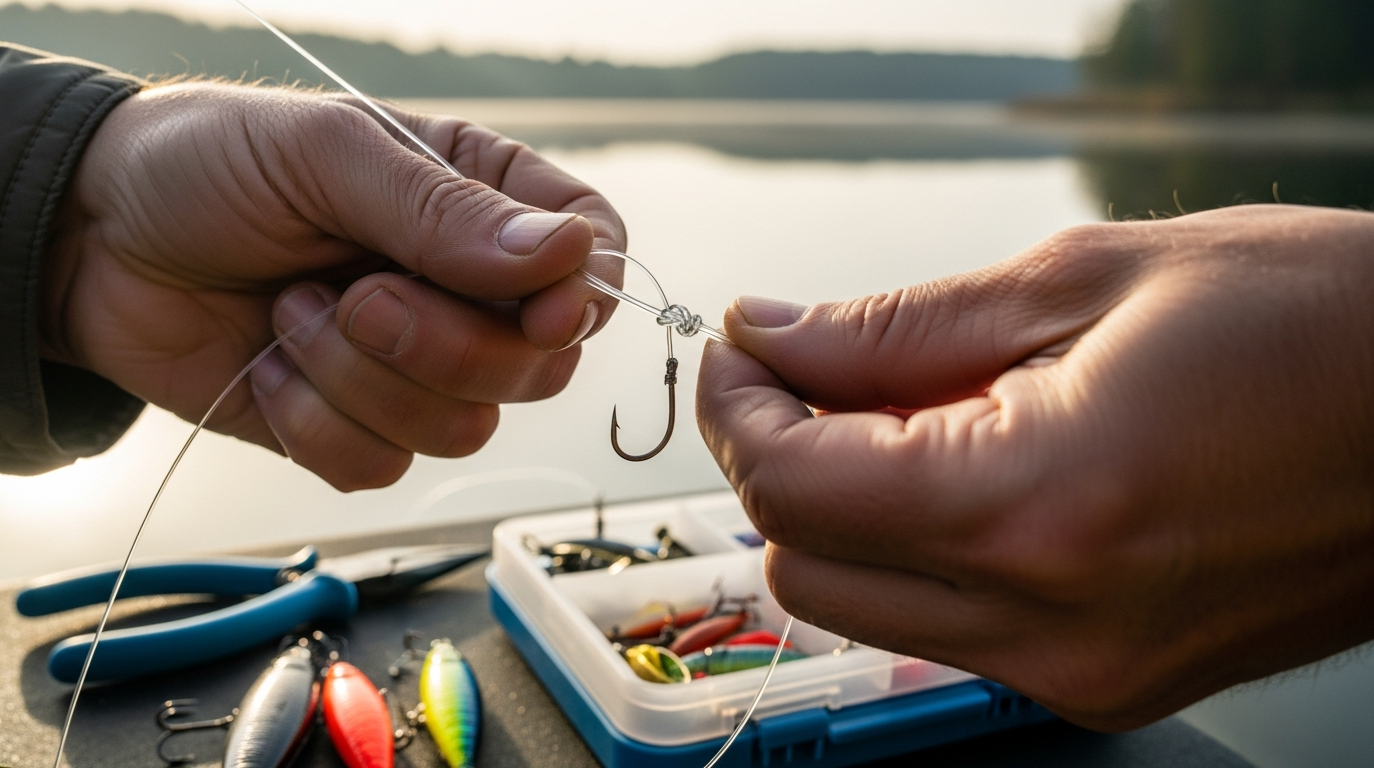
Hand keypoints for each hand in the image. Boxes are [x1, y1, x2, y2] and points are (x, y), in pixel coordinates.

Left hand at [43, 83, 623, 489]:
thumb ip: (445, 210)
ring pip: (464, 428)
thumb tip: (567, 260)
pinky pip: (382, 466)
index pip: (593, 257)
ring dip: (362, 379)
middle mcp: (462, 289)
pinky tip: (270, 363)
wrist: (88, 242)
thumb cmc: (207, 165)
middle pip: (539, 364)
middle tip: (355, 293)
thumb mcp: (325, 155)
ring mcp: (413, 364)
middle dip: (442, 345)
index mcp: (479, 200)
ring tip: (292, 311)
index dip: (584, 297)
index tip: (541, 312)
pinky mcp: (355, 426)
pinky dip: (315, 422)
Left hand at [697, 205, 1373, 729]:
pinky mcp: (1112, 681)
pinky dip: (921, 550)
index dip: (738, 411)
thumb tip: (775, 339)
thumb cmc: (1317, 324)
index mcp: (1043, 509)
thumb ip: (896, 328)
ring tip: (903, 411)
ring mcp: (1086, 672)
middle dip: (777, 462)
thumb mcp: (1088, 280)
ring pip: (866, 608)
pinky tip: (969, 466)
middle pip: (806, 566)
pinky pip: (950, 629)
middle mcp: (1056, 624)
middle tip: (806, 374)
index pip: (794, 490)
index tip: (744, 350)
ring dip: (844, 509)